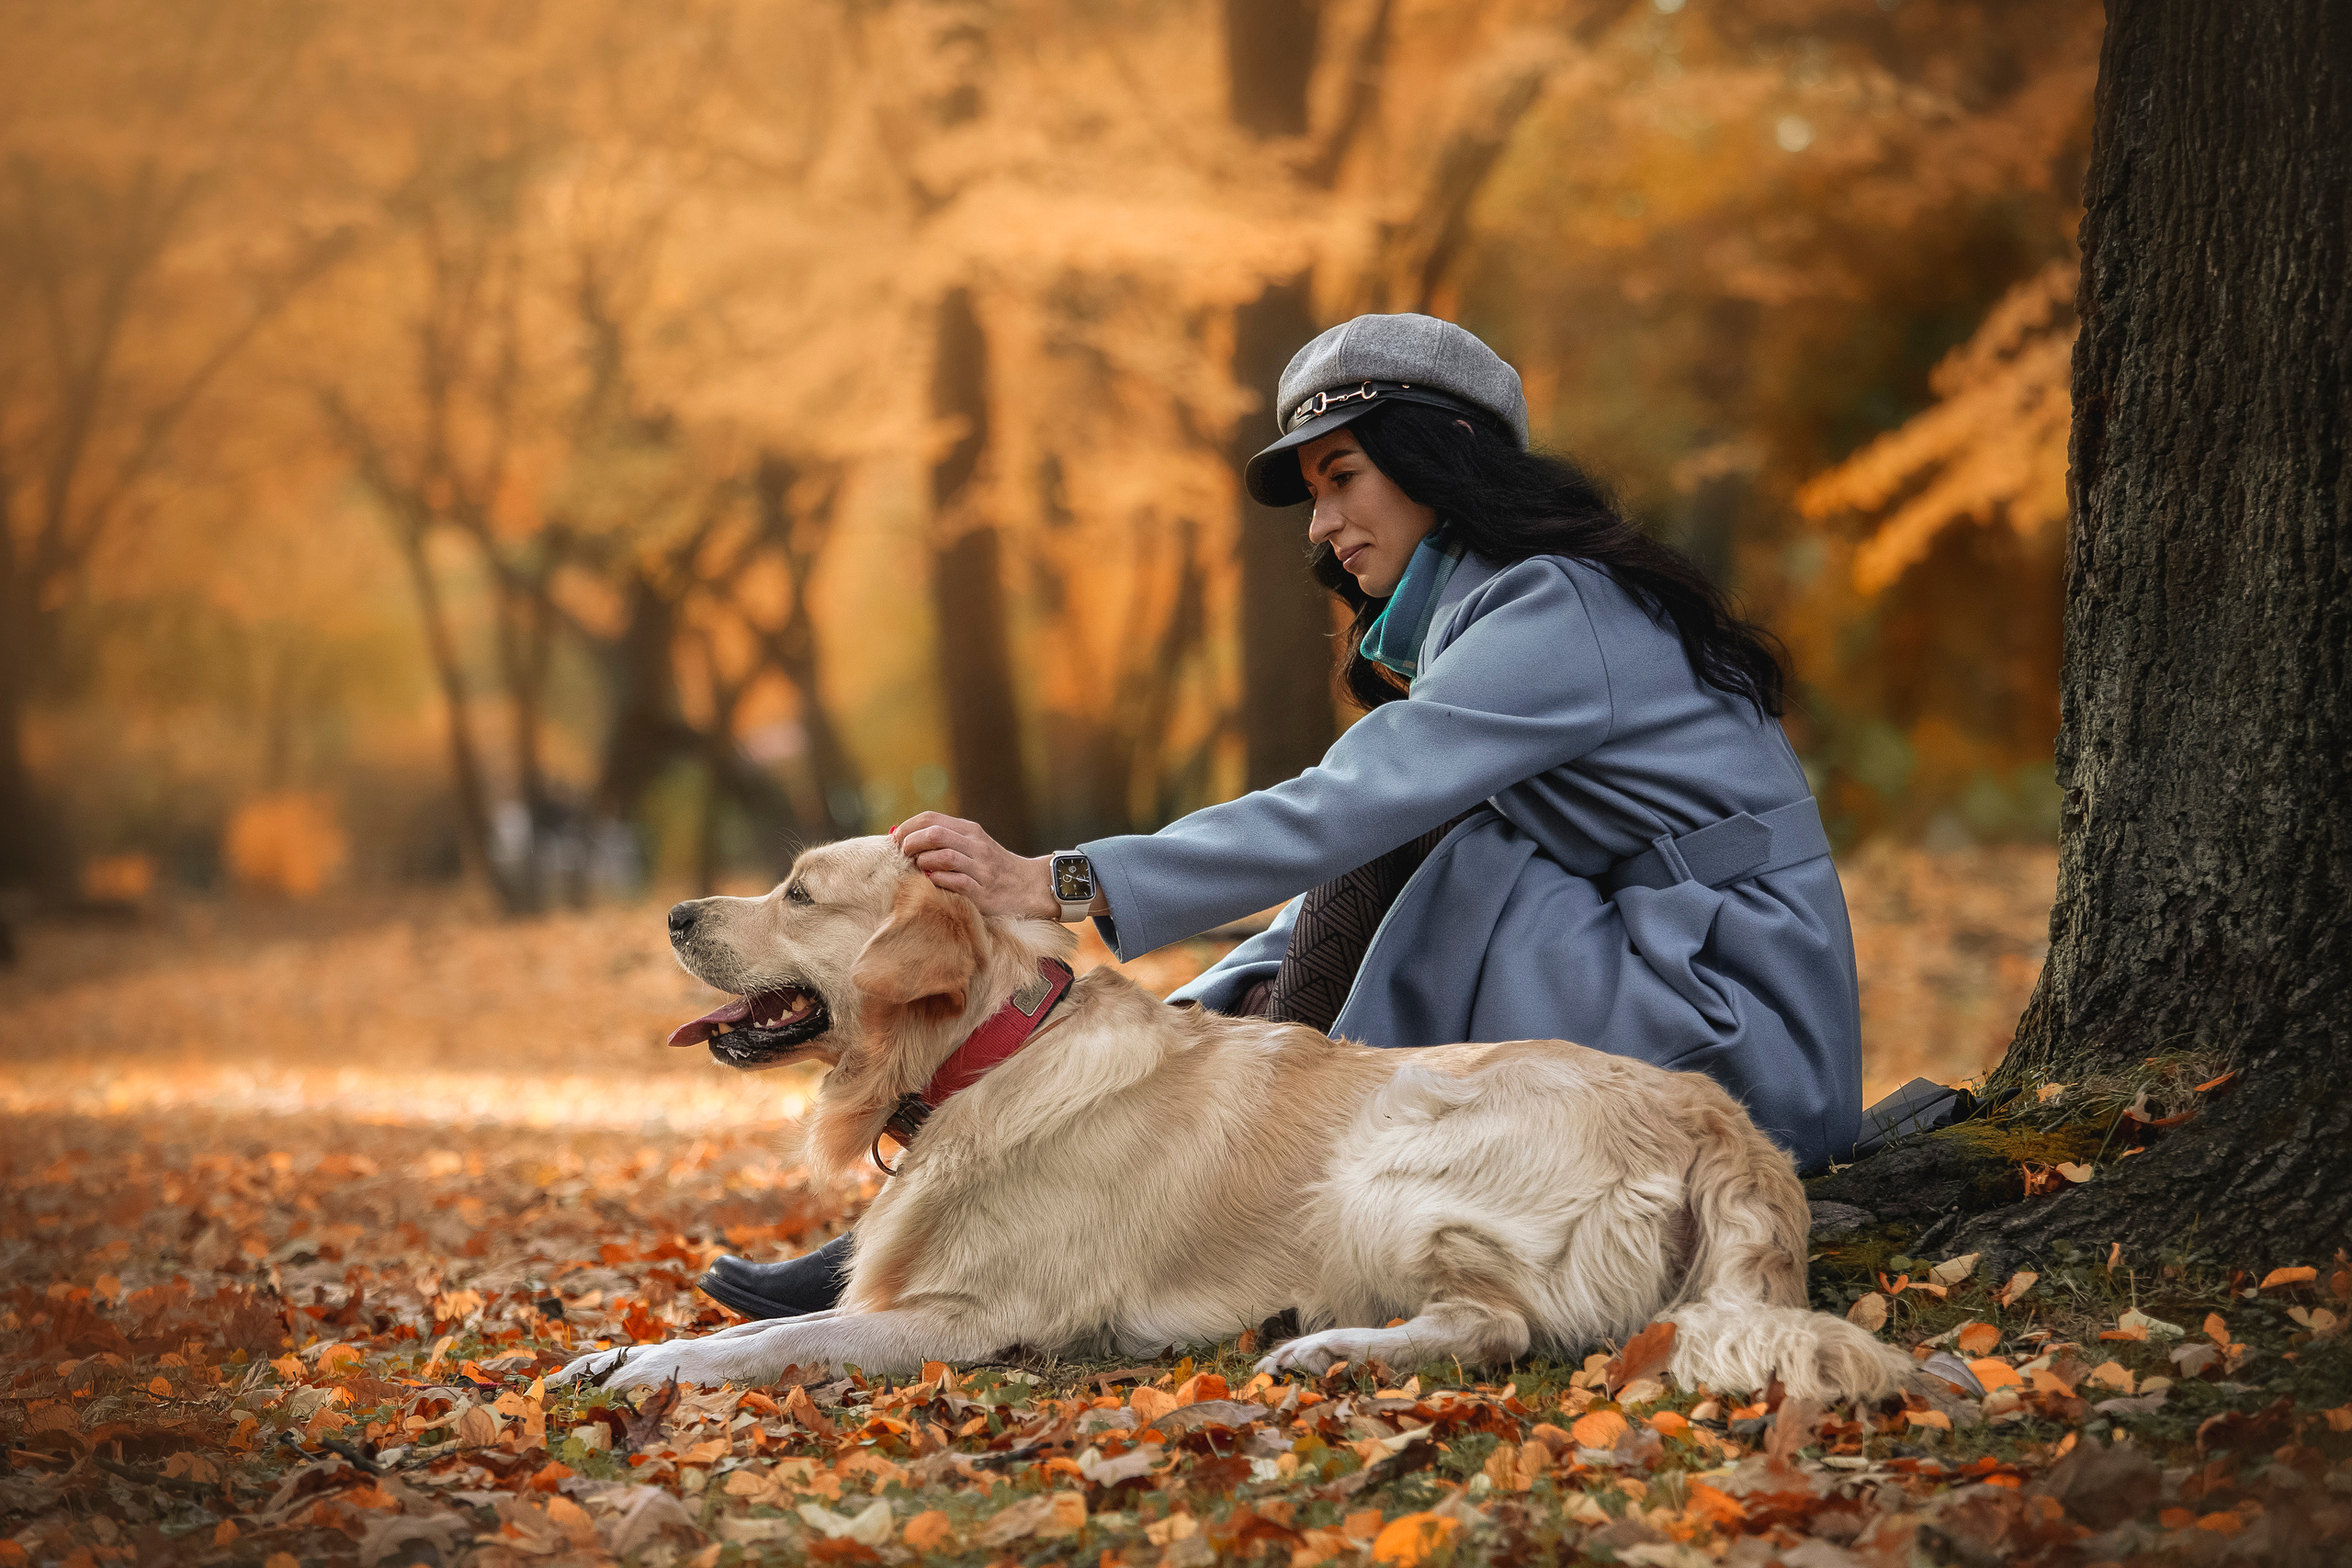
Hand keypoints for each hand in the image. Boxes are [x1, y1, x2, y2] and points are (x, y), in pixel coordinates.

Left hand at [890, 813, 1057, 919]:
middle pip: (935, 834)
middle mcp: (976, 846)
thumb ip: (946, 839)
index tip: (896, 839)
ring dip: (924, 863)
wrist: (1029, 886)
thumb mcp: (974, 844)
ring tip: (920, 869)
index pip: (931, 818)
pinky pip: (955, 882)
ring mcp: (981, 869)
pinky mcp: (983, 892)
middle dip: (912, 843)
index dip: (908, 827)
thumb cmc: (992, 866)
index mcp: (971, 830)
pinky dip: (938, 881)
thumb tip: (904, 837)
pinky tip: (934, 883)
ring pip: (944, 857)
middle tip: (904, 855)